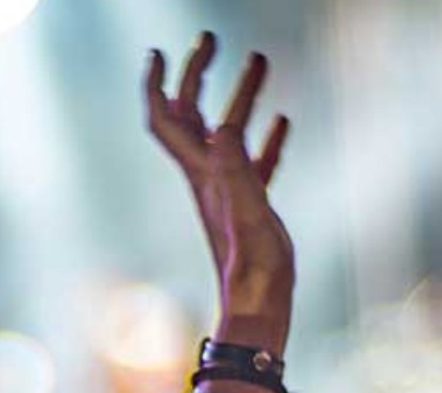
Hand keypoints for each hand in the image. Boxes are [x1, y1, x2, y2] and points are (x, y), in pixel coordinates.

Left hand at [145, 33, 293, 353]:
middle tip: (212, 41)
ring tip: (257, 65)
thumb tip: (224, 129)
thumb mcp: (244, 211)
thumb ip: (234, 170)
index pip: (168, 118)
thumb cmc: (253, 266)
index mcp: (203, 174)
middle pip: (194, 115)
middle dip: (198, 75)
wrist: (262, 301)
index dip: (159, 82)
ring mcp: (233, 191)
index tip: (162, 50)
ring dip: (238, 97)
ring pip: (228, 132)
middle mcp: (211, 177)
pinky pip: (258, 161)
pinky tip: (282, 121)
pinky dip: (267, 136)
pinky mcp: (256, 207)